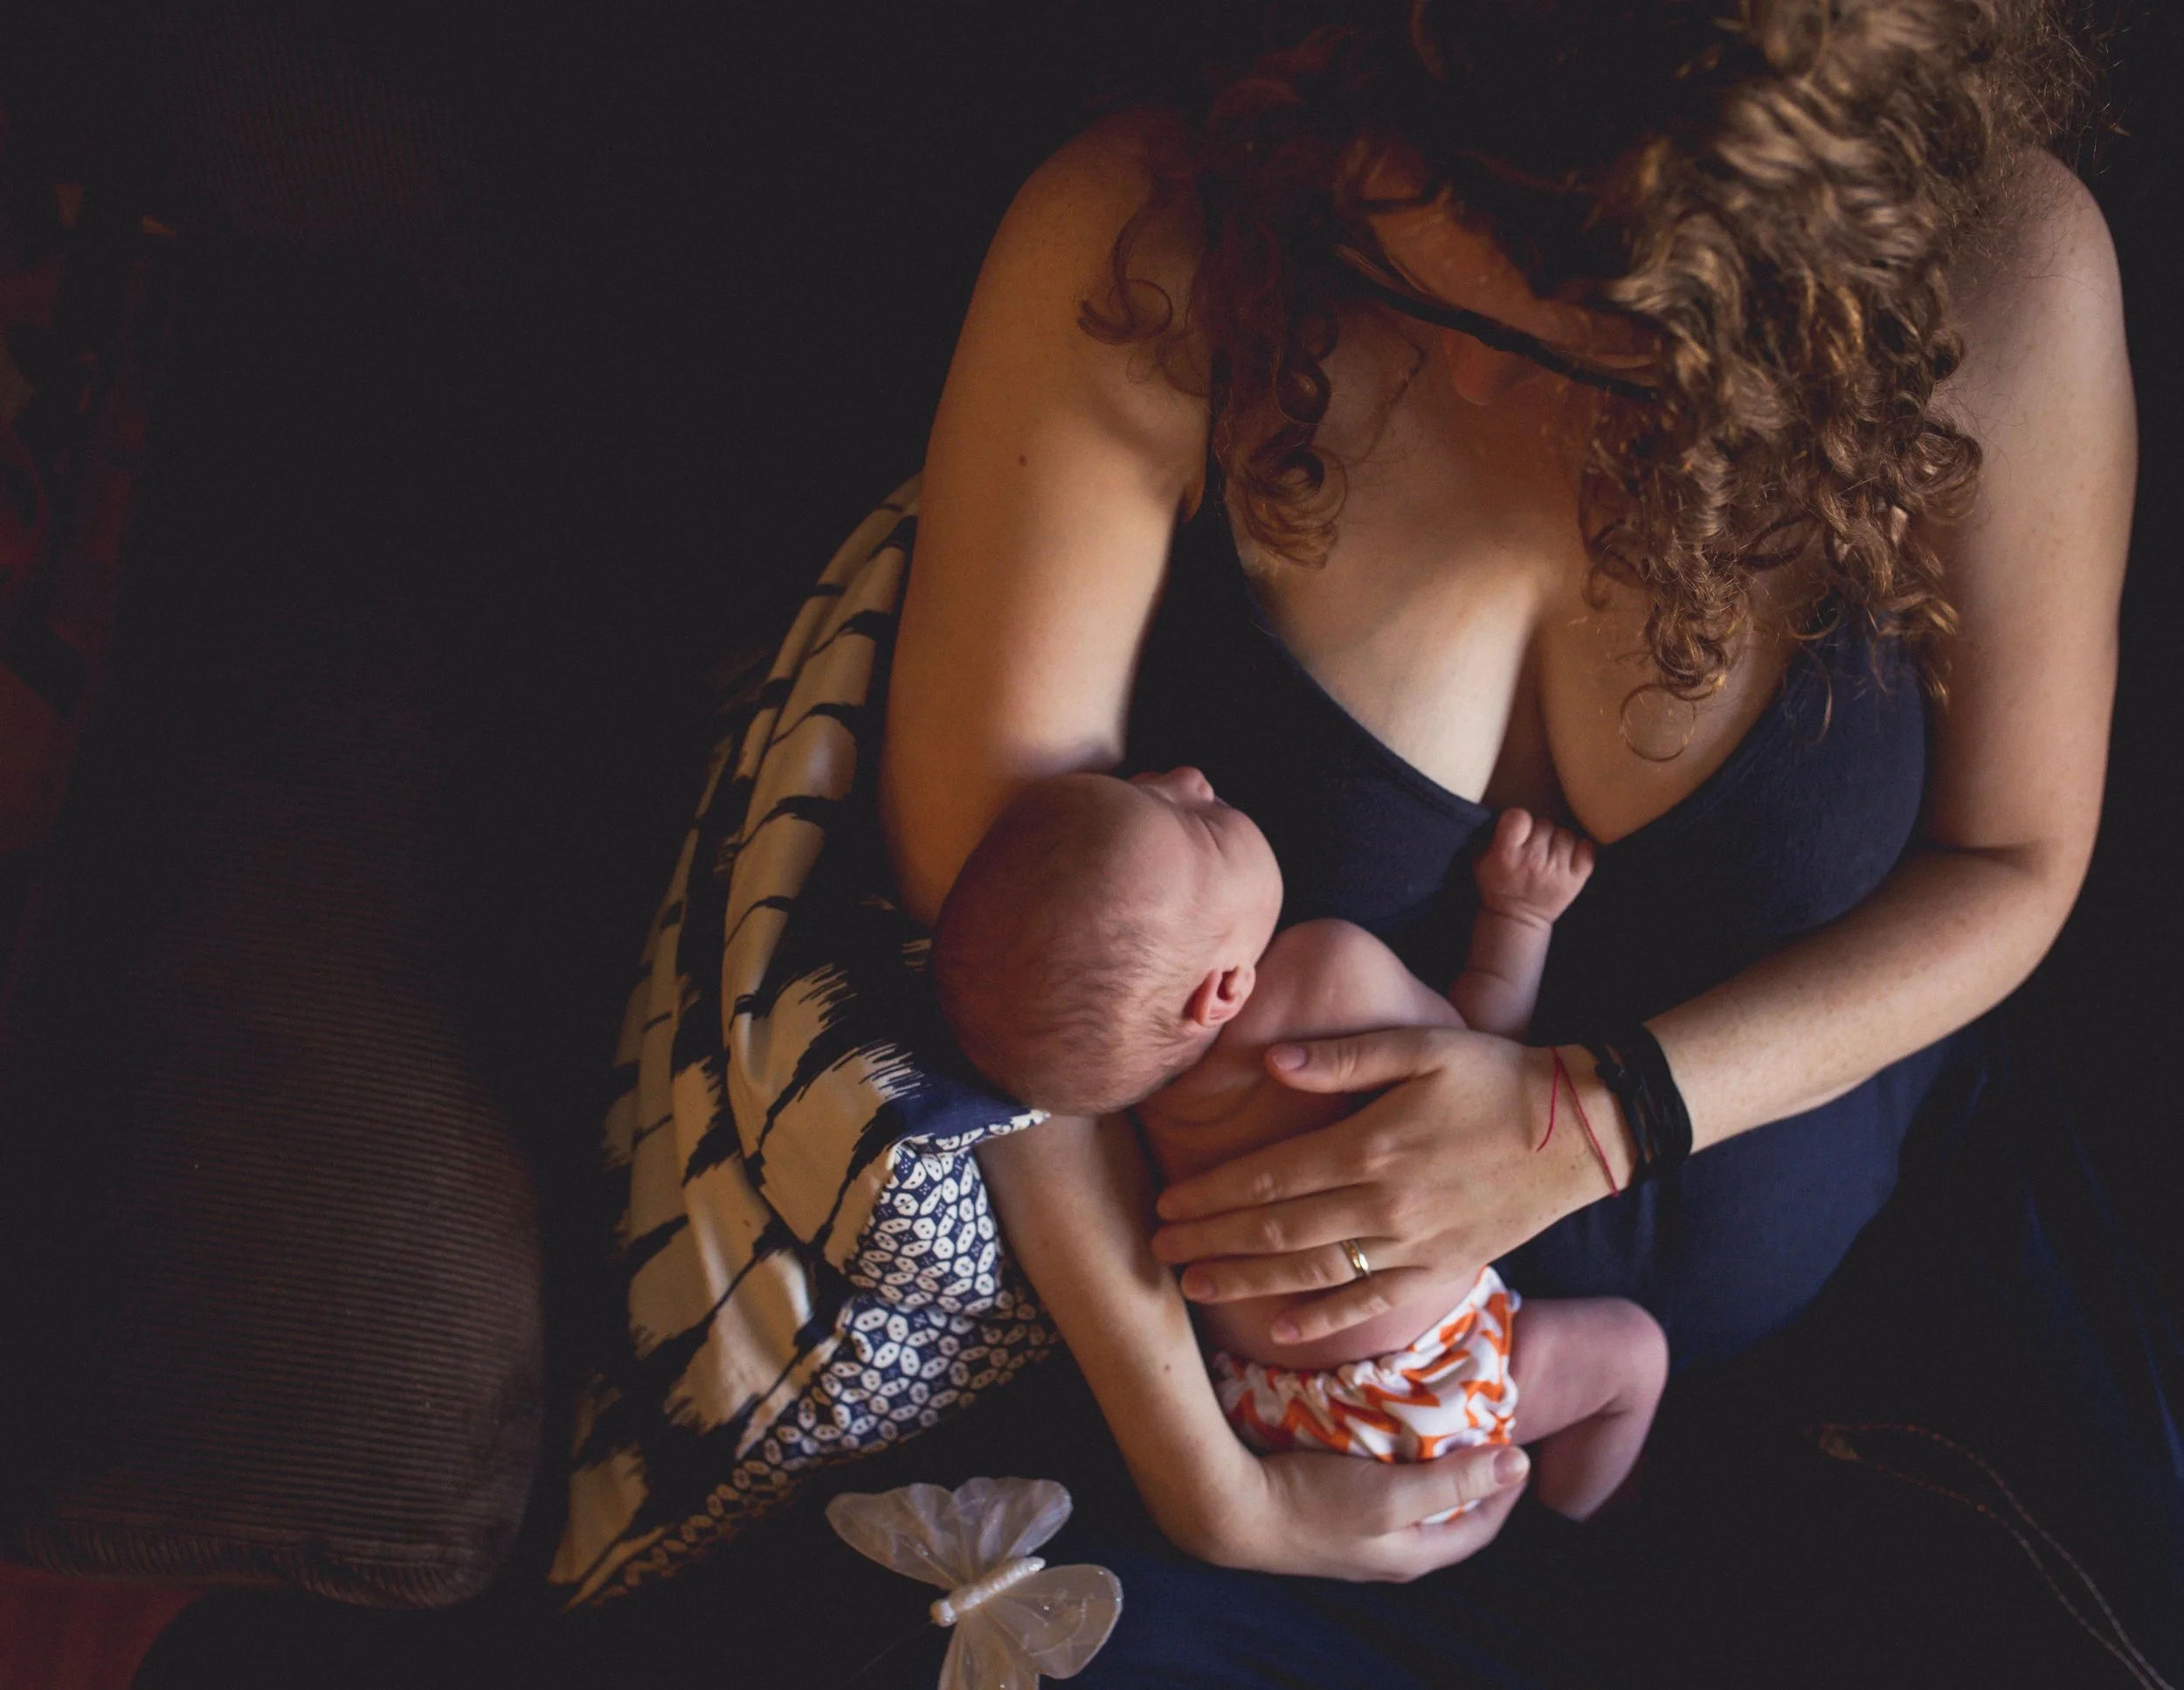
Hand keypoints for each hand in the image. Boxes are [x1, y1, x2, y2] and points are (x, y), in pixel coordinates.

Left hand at [1150, 1028, 1627, 1344]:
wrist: (1584, 1129)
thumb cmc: (1498, 1075)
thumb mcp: (1422, 1046)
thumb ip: (1343, 1056)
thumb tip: (1270, 1061)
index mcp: (1371, 1145)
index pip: (1269, 1177)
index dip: (1211, 1195)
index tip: (1166, 1205)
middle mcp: (1385, 1204)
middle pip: (1276, 1229)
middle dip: (1210, 1241)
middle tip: (1156, 1250)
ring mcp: (1414, 1244)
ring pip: (1311, 1273)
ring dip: (1246, 1282)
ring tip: (1193, 1286)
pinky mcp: (1443, 1268)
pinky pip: (1371, 1303)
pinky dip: (1322, 1320)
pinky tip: (1279, 1329)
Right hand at [1193, 1440, 1532, 1580]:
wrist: (1231, 1509)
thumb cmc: (1313, 1504)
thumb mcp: (1392, 1494)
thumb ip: (1454, 1482)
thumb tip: (1519, 1464)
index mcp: (1414, 1555)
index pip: (1481, 1527)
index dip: (1505, 1489)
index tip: (1516, 1443)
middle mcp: (1391, 1551)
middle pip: (1449, 1514)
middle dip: (1472, 1475)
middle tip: (1483, 1428)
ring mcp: (1359, 1535)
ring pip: (1415, 1501)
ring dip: (1433, 1466)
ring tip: (1442, 1424)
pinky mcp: (1332, 1513)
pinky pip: (1381, 1488)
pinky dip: (1396, 1461)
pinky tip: (1387, 1433)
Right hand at [1473, 807, 1595, 926]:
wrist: (1518, 918)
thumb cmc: (1498, 885)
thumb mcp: (1480, 861)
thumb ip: (1491, 836)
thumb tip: (1505, 813)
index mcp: (1507, 855)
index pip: (1519, 817)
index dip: (1519, 819)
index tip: (1518, 829)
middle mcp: (1533, 861)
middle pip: (1545, 824)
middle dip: (1539, 832)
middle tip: (1533, 847)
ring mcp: (1557, 871)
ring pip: (1566, 835)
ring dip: (1558, 842)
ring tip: (1549, 854)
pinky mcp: (1576, 880)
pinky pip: (1587, 849)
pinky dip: (1581, 850)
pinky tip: (1569, 857)